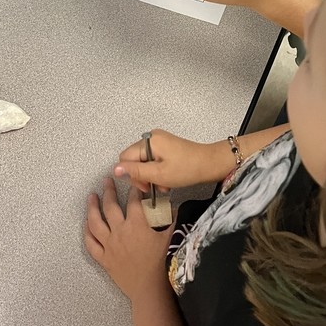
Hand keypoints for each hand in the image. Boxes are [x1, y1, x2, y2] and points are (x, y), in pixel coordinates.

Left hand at [84, 178, 172, 301]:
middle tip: (106, 181)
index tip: (133, 182)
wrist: (150, 288)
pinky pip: (91, 244)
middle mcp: (120, 231)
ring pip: (95, 223)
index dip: (134, 189)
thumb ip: (172, 219)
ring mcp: (109, 245)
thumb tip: (173, 206)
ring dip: (92, 208)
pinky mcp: (104, 259)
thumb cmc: (162, 263)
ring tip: (91, 197)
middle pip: (110, 206)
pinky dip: (87, 233)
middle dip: (108, 191)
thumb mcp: (171, 237)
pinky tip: (86, 225)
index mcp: (136, 224)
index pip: (134, 201)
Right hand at [115, 129, 230, 193]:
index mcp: (148, 141)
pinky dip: (158, 171)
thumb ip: (136, 171)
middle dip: (142, 176)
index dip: (131, 174)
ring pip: (144, 162)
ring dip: (151, 176)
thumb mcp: (158, 174)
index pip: (125, 158)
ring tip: (164, 185)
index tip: (145, 186)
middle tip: (154, 187)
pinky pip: (153, 160)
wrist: (210, 164)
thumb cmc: (187, 169)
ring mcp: (160, 141)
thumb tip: (115, 169)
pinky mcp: (166, 146)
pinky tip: (167, 179)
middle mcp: (152, 137)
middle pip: (133, 159)